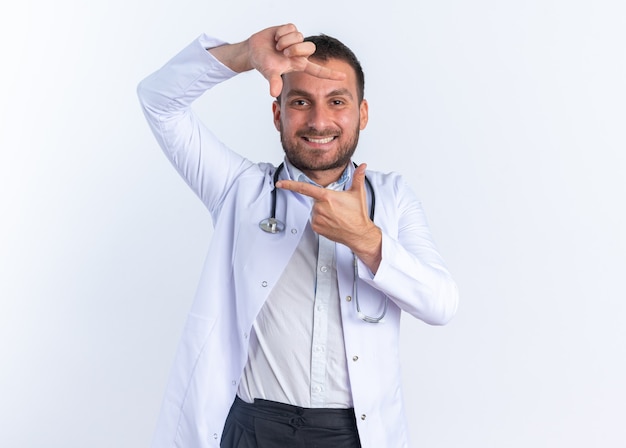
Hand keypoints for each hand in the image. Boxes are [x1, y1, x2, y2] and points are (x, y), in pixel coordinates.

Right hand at [210, 24, 345, 96]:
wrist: (255, 50)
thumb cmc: (264, 63)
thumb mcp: (269, 74)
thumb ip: (274, 82)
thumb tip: (273, 93)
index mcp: (300, 65)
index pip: (318, 71)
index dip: (330, 74)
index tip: (344, 77)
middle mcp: (301, 53)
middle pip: (310, 48)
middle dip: (295, 48)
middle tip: (283, 52)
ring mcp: (297, 41)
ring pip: (299, 36)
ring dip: (285, 41)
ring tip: (277, 46)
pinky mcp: (291, 29)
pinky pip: (291, 28)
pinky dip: (281, 32)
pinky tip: (276, 37)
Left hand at [277, 163, 381, 272]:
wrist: (359, 234)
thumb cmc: (358, 215)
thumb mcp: (358, 193)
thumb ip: (358, 177)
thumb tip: (363, 166)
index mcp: (327, 197)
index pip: (304, 188)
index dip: (290, 185)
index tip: (280, 183)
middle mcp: (320, 207)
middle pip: (316, 201)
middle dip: (325, 202)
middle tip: (338, 208)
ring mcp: (317, 218)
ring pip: (315, 211)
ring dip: (324, 212)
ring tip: (337, 216)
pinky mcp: (317, 227)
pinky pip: (315, 221)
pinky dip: (322, 221)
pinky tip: (333, 222)